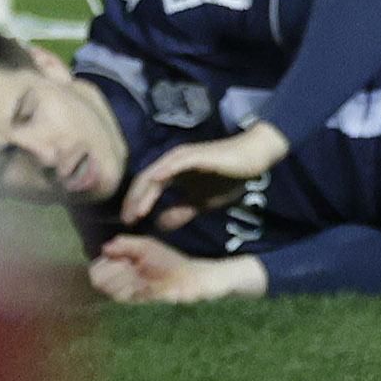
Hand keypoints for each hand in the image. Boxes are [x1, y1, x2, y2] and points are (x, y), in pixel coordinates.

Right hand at [90, 235, 261, 304]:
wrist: (195, 279)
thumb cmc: (170, 263)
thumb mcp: (147, 248)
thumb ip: (126, 244)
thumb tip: (105, 247)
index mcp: (119, 274)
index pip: (95, 272)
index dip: (104, 265)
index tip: (122, 260)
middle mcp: (121, 289)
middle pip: (99, 282)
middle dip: (115, 270)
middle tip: (132, 267)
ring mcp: (131, 300)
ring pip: (113, 290)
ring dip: (127, 278)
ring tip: (142, 276)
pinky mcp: (143, 306)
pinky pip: (132, 296)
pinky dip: (139, 286)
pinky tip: (148, 285)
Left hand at [120, 121, 287, 231]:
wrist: (252, 158)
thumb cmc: (228, 177)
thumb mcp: (201, 202)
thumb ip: (181, 211)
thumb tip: (159, 226)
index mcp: (172, 173)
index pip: (145, 188)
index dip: (135, 204)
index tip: (130, 224)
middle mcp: (172, 163)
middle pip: (144, 182)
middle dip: (133, 202)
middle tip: (128, 222)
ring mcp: (182, 157)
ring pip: (155, 175)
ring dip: (144, 194)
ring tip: (137, 212)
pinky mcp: (195, 155)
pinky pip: (175, 164)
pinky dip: (163, 174)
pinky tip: (156, 183)